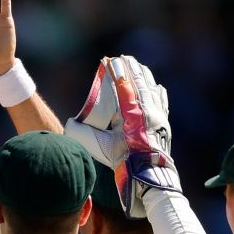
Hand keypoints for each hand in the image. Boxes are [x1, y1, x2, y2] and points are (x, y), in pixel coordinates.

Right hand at [65, 56, 178, 215]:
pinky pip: (161, 101)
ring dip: (143, 76)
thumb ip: (86, 134)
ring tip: (137, 66)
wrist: (149, 174)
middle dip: (131, 69)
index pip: (125, 87)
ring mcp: (158, 116)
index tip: (110, 61)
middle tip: (122, 58)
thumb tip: (69, 125)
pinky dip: (157, 91)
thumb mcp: (104, 146)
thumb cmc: (125, 161)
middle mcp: (148, 112)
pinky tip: (155, 85)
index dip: (117, 72)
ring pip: (151, 89)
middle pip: (140, 83)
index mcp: (133, 115)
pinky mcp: (164, 122)